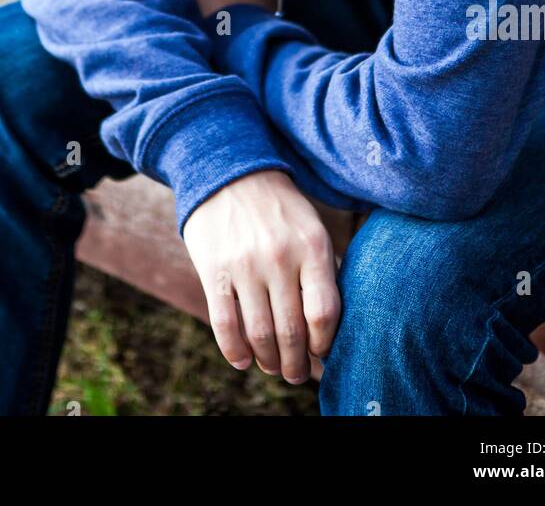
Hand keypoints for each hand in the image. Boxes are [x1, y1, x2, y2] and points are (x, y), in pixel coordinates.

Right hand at [182, 168, 341, 383]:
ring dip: (269, 362)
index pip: (324, 313)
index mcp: (312, 246)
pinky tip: (243, 360)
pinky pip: (225, 325)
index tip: (321, 352)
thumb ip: (321, 272)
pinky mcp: (214, 270)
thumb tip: (331, 326)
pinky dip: (235, 352)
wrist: (228, 172)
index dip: (324, 343)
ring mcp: (245, 265)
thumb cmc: (279, 208)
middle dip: (297, 363)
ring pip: (260, 334)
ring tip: (273, 368)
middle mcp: (280, 257)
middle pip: (292, 331)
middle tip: (296, 373)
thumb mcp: (311, 228)